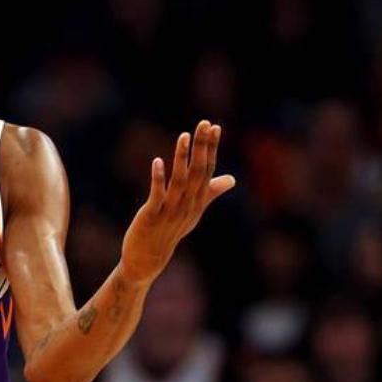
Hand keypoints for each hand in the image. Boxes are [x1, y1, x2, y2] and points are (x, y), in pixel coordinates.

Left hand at [120, 120, 234, 281]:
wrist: (149, 258)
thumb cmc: (171, 231)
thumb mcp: (194, 210)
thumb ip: (211, 192)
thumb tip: (233, 179)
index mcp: (198, 200)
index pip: (208, 170)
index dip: (211, 148)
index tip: (215, 126)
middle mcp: (188, 204)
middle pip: (198, 172)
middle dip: (202, 147)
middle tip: (204, 123)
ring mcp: (171, 210)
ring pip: (180, 181)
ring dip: (182, 158)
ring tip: (184, 136)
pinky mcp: (152, 215)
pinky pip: (157, 195)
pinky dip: (158, 178)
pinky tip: (157, 161)